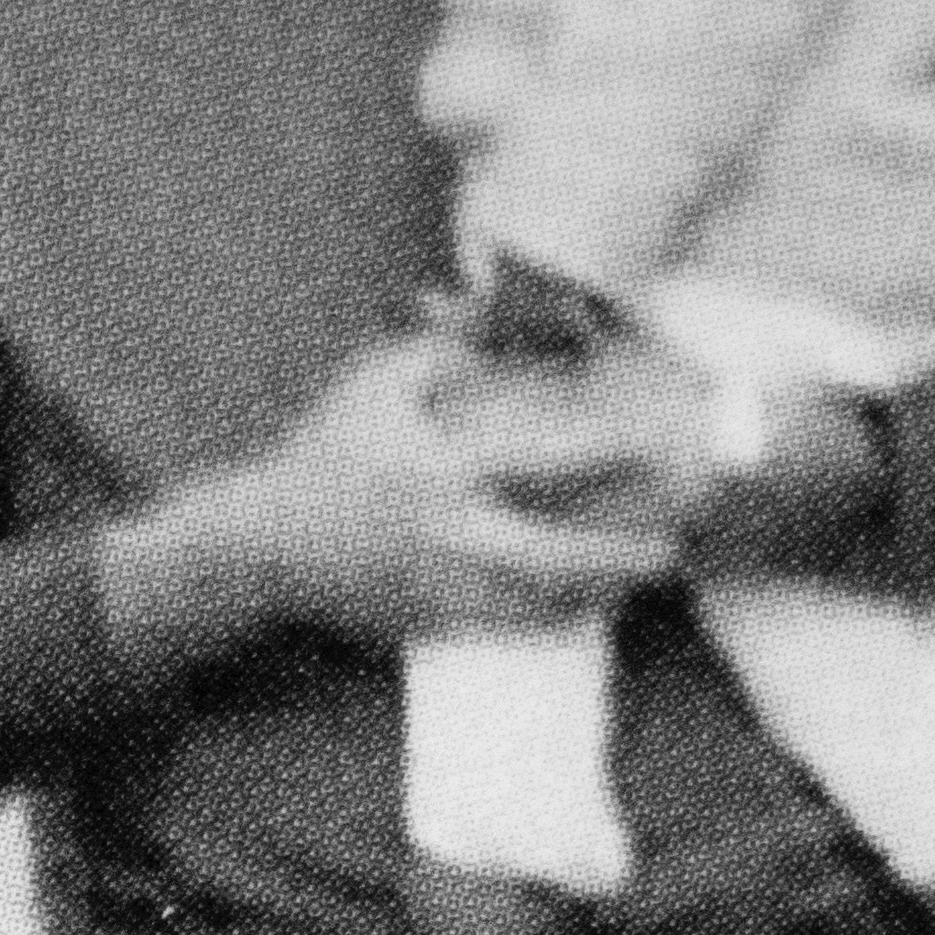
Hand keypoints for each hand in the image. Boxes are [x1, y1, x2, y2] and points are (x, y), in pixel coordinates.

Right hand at [182, 333, 676, 650]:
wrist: (264, 544)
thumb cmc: (325, 453)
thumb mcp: (378, 382)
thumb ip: (446, 345)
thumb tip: (502, 306)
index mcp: (440, 472)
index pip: (538, 462)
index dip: (601, 453)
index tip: (649, 443)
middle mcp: (447, 537)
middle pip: (552, 558)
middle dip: (615, 559)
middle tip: (670, 552)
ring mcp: (439, 589)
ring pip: (536, 606)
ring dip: (594, 596)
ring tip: (640, 583)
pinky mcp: (427, 623)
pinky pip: (505, 629)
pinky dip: (551, 619)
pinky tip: (584, 607)